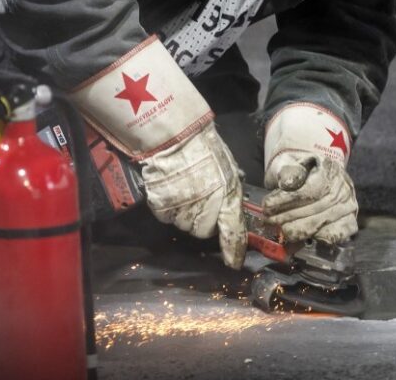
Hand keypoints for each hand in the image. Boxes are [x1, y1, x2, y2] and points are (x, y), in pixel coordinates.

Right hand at [68, 37, 245, 268]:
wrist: (173, 133)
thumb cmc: (202, 146)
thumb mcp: (226, 167)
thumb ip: (229, 191)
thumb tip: (232, 211)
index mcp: (226, 193)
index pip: (232, 229)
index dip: (233, 249)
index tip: (234, 263)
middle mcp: (206, 203)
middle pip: (203, 232)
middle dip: (203, 221)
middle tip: (199, 200)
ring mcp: (182, 205)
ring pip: (183, 226)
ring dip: (184, 214)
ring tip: (184, 190)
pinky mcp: (161, 204)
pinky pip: (166, 217)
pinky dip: (167, 208)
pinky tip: (170, 189)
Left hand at [262, 103, 357, 244]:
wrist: (316, 175)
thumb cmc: (300, 171)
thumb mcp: (290, 162)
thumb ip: (288, 170)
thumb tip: (286, 183)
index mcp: (329, 168)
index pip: (310, 189)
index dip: (287, 200)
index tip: (267, 205)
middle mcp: (343, 188)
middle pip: (316, 208)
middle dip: (287, 217)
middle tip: (268, 220)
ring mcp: (348, 206)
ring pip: (323, 224)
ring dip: (297, 230)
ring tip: (279, 229)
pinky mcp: (349, 222)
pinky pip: (335, 235)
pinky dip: (317, 238)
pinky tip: (301, 238)